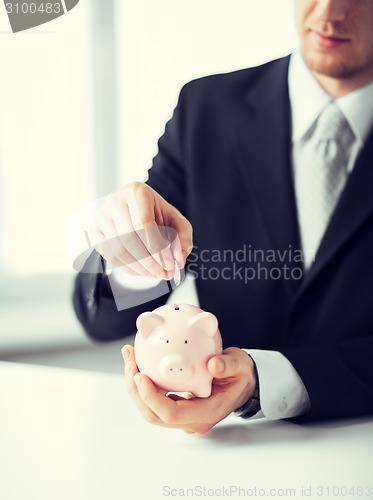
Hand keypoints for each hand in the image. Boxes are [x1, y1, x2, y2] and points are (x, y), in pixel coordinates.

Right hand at [88, 182, 192, 279]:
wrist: (137, 211)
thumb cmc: (158, 216)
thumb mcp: (177, 222)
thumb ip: (183, 239)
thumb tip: (178, 260)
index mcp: (138, 192)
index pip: (143, 222)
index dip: (156, 247)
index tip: (169, 264)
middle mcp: (116, 200)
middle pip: (129, 238)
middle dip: (149, 261)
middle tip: (164, 273)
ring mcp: (102, 215)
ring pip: (119, 249)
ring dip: (140, 268)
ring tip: (155, 274)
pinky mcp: (95, 230)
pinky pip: (110, 256)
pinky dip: (128, 268)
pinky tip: (142, 271)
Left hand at [122, 345, 256, 433]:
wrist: (242, 381)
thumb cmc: (240, 373)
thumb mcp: (240, 365)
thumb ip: (228, 365)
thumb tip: (213, 365)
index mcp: (207, 412)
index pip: (171, 413)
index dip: (152, 397)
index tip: (140, 375)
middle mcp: (192, 420)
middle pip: (154, 414)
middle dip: (136, 390)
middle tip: (130, 362)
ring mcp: (184, 417)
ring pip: (150, 409)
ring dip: (136, 386)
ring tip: (130, 358)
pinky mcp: (178, 408)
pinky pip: (154, 400)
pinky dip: (143, 384)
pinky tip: (139, 362)